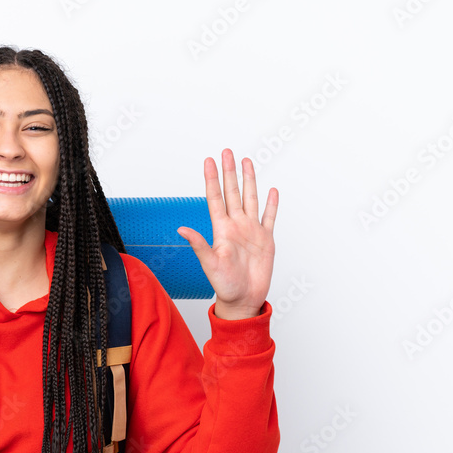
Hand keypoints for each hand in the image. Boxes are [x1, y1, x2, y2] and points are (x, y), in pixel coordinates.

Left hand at [177, 149, 277, 319]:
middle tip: (227, 152)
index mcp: (222, 230)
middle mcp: (236, 226)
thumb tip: (181, 230)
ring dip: (249, 180)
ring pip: (250, 199)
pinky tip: (271, 190)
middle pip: (233, 192)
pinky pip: (269, 217)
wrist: (244, 300)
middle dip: (229, 172)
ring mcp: (251, 231)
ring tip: (246, 162)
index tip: (209, 160)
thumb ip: (199, 245)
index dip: (212, 179)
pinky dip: (271, 204)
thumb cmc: (225, 285)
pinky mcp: (266, 239)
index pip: (215, 198)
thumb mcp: (210, 264)